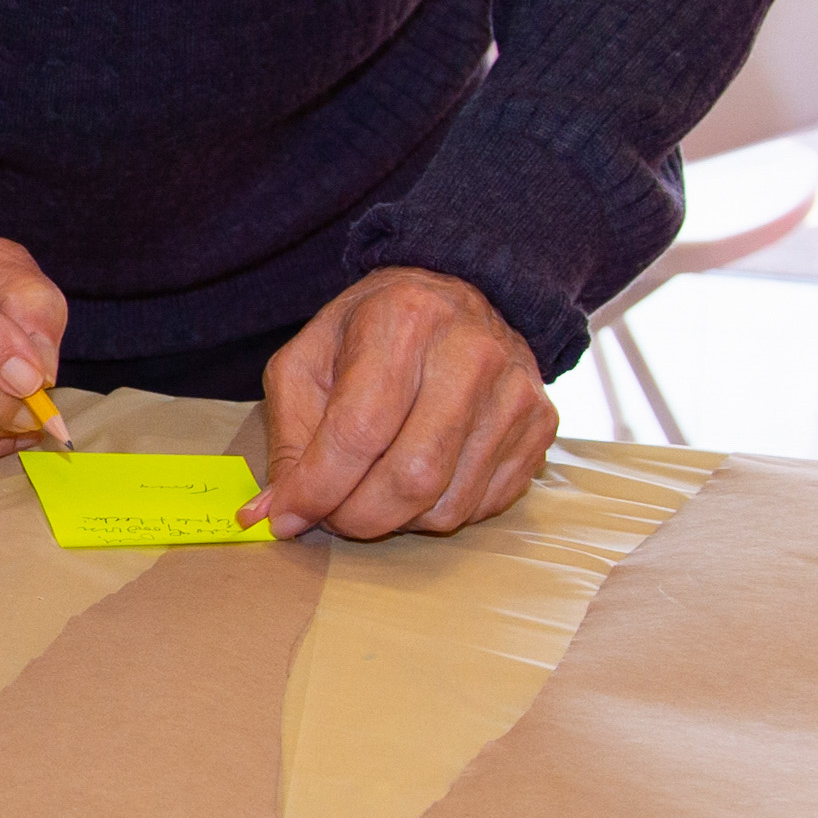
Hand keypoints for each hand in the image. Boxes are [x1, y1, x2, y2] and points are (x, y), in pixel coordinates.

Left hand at [247, 267, 553, 540]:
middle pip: (412, 476)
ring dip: (396, 519)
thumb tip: (276, 514)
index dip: (318, 487)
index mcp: (403, 320)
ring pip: (449, 503)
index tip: (287, 517)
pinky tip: (416, 479)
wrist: (457, 298)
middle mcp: (471, 353)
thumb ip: (289, 437)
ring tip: (369, 493)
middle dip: (357, 517)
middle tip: (329, 518)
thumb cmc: (370, 332)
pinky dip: (436, 511)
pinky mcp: (541, 424)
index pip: (359, 431)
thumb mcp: (307, 361)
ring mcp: (515, 391)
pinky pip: (483, 504)